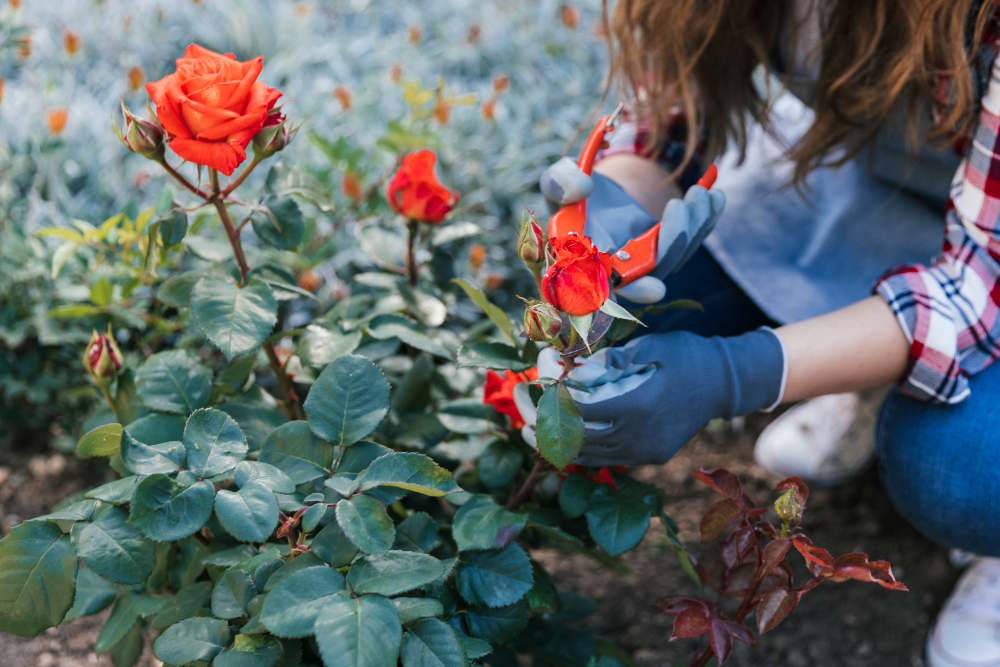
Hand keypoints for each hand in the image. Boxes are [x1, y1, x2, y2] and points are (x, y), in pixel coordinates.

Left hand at [521, 329, 784, 465]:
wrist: (725, 383)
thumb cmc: (687, 356)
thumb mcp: (649, 347)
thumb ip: (611, 360)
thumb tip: (575, 369)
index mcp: (638, 405)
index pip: (584, 412)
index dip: (557, 404)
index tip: (539, 391)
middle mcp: (641, 436)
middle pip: (582, 442)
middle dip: (550, 432)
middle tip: (525, 423)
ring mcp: (647, 451)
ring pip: (594, 457)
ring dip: (564, 446)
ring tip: (538, 434)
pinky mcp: (652, 457)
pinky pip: (611, 458)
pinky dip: (588, 450)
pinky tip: (571, 438)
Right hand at [539, 159, 725, 303]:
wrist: (597, 188)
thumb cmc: (572, 190)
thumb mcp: (559, 180)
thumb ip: (560, 183)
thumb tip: (582, 189)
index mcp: (586, 265)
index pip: (608, 289)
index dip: (630, 292)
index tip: (654, 288)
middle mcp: (619, 272)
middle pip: (652, 273)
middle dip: (672, 244)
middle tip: (679, 206)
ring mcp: (646, 264)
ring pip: (677, 257)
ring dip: (694, 226)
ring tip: (699, 193)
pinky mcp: (667, 250)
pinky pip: (691, 242)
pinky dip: (706, 220)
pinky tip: (715, 196)